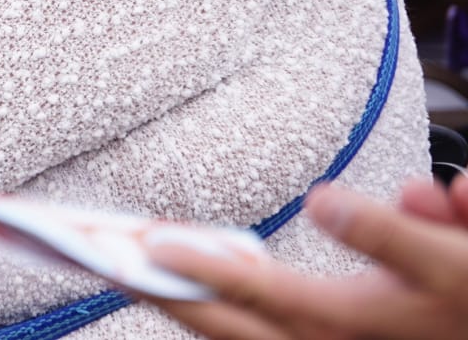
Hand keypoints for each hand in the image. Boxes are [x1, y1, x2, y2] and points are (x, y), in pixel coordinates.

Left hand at [147, 179, 467, 338]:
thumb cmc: (467, 297)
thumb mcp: (452, 257)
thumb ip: (388, 230)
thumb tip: (325, 201)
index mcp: (351, 321)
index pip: (262, 292)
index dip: (206, 267)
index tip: (151, 242)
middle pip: (225, 325)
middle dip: (159, 294)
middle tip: (96, 259)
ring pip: (230, 334)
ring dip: (174, 304)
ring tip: (116, 267)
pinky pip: (247, 333)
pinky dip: (203, 314)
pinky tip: (167, 286)